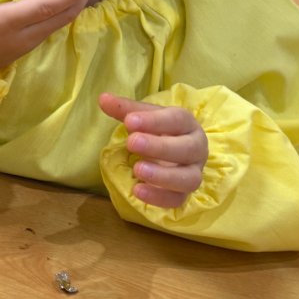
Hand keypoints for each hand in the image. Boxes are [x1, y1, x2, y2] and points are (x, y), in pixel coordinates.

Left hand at [99, 93, 208, 207]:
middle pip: (187, 149)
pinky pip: (177, 200)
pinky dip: (158, 197)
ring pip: (188, 178)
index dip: (154, 121)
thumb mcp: (144, 118)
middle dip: (159, 147)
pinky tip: (137, 190)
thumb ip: (125, 110)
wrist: (173, 154)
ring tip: (137, 170)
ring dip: (163, 176)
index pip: (177, 119)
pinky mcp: (184, 194)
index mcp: (187, 124)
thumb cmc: (158, 131)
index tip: (129, 121)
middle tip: (132, 142)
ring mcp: (193, 173)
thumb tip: (103, 98)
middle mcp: (196, 149)